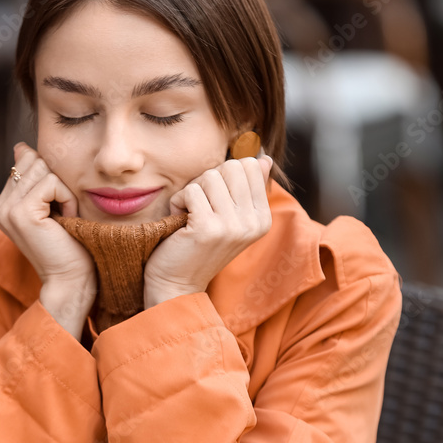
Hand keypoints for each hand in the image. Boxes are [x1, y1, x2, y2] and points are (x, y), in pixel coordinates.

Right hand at [0, 143, 96, 337]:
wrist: (71, 281)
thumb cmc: (69, 247)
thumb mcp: (52, 206)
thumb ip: (36, 178)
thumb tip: (22, 147)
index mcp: (3, 204)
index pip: (27, 162)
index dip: (51, 178)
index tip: (57, 209)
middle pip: (34, 161)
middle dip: (57, 183)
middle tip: (64, 214)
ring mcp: (7, 210)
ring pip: (43, 169)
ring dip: (64, 191)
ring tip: (65, 218)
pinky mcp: (21, 213)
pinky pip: (51, 183)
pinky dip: (67, 199)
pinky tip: (67, 221)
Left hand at [143, 155, 272, 307]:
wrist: (178, 284)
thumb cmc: (199, 246)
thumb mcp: (230, 217)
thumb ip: (247, 188)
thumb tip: (264, 158)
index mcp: (263, 218)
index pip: (250, 166)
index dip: (224, 175)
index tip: (214, 200)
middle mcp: (253, 223)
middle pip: (232, 167)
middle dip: (208, 180)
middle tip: (199, 206)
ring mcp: (233, 226)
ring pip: (210, 176)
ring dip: (192, 191)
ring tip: (189, 215)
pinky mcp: (208, 228)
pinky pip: (191, 191)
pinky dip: (178, 202)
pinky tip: (179, 221)